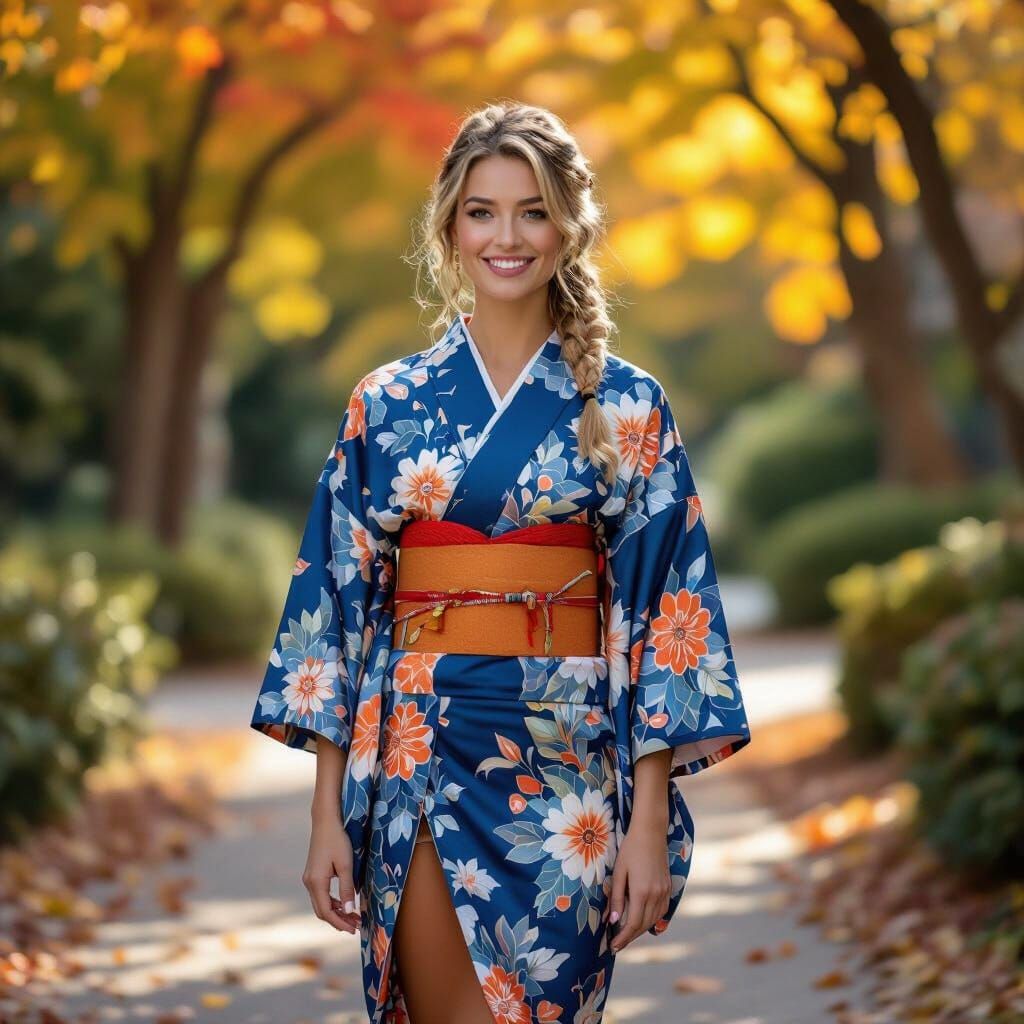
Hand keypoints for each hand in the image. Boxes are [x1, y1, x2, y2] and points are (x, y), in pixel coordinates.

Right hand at [303, 812, 360, 933]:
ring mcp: (309, 878)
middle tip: (356, 926)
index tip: (354, 929)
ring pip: (321, 903)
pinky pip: (321, 894)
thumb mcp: (346, 865)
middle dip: (339, 920)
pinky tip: (344, 904)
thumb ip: (347, 888)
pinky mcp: (313, 874)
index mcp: (316, 882)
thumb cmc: (337, 840)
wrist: (325, 821)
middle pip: (322, 911)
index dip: (340, 923)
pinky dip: (332, 902)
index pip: (326, 912)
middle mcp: (309, 883)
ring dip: (336, 912)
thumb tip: (350, 910)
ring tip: (353, 917)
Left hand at [607, 815, 669, 952]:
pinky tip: (642, 919)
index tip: (613, 946)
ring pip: (653, 920)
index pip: (632, 924)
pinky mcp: (668, 888)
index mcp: (641, 892)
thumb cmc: (630, 850)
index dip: (623, 938)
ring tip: (626, 933)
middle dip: (630, 937)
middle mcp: (656, 895)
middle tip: (616, 944)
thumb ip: (616, 897)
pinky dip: (651, 919)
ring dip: (640, 929)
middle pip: (643, 926)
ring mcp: (664, 892)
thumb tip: (612, 921)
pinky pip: (661, 911)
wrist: (650, 833)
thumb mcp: (619, 872)